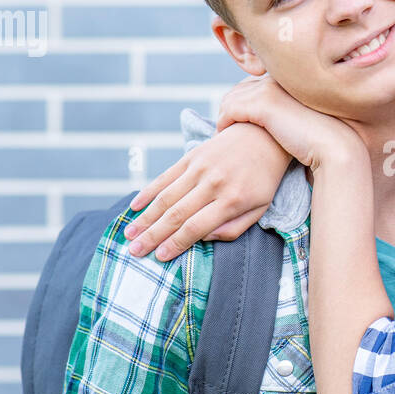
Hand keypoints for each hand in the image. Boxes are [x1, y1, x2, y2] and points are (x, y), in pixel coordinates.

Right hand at [125, 122, 291, 261]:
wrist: (265, 136)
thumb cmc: (263, 179)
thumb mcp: (259, 209)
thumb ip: (232, 229)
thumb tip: (202, 240)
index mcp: (232, 200)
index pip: (196, 226)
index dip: (175, 243)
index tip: (159, 257)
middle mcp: (213, 183)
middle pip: (176, 214)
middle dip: (152, 236)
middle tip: (134, 251)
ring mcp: (200, 167)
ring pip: (166, 197)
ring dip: (145, 218)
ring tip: (129, 234)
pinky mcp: (192, 156)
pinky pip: (166, 176)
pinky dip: (148, 192)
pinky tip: (135, 206)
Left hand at [215, 75, 360, 171]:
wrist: (336, 146)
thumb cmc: (323, 140)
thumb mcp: (304, 120)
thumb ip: (288, 114)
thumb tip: (274, 122)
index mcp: (290, 80)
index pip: (255, 85)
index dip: (244, 102)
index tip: (237, 120)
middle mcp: (279, 79)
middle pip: (240, 89)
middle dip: (231, 107)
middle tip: (226, 126)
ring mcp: (271, 89)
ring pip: (232, 98)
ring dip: (225, 115)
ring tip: (224, 131)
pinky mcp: (263, 103)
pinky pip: (230, 109)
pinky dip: (224, 121)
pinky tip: (225, 132)